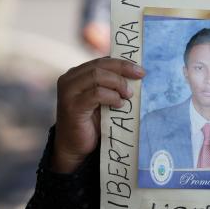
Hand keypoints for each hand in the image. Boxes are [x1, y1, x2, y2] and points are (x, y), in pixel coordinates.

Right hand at [52, 57, 144, 172]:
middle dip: (123, 69)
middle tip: (140, 77)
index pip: (102, 61)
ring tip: (128, 95)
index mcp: (78, 74)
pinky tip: (119, 104)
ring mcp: (68, 92)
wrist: (77, 146)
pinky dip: (111, 96)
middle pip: (100, 65)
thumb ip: (112, 85)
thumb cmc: (94, 121)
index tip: (141, 70)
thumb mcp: (104, 98)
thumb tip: (136, 73)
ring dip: (118, 83)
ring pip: (97, 75)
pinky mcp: (72, 106)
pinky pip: (96, 93)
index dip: (123, 63)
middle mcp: (70, 79)